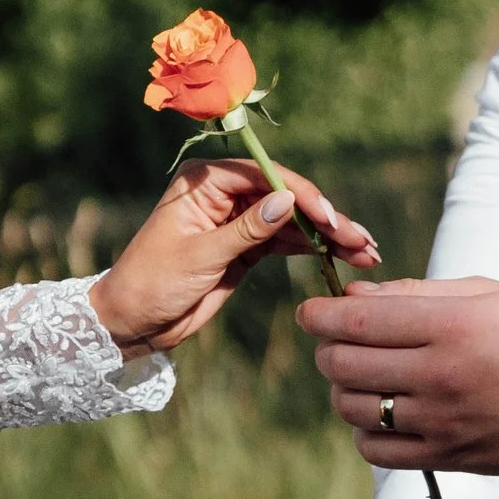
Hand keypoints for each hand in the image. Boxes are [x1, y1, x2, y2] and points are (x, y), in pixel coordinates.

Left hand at [89, 158, 380, 355]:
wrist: (132, 322)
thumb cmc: (153, 283)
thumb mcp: (200, 256)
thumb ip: (247, 230)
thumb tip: (288, 201)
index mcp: (205, 181)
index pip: (265, 177)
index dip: (303, 196)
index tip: (330, 219)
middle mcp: (224, 193)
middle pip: (286, 197)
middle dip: (326, 218)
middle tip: (362, 240)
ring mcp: (237, 220)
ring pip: (292, 221)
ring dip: (328, 236)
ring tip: (366, 252)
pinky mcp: (245, 247)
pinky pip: (286, 242)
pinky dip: (314, 250)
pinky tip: (343, 258)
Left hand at [301, 273, 498, 473]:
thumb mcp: (481, 294)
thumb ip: (412, 294)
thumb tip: (351, 297)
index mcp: (451, 326)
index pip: (359, 321)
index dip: (321, 316)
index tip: (309, 313)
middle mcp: (442, 375)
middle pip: (346, 365)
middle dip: (327, 349)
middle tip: (335, 341)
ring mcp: (444, 421)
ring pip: (354, 409)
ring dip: (342, 390)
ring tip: (358, 377)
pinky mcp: (449, 457)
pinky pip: (376, 450)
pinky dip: (364, 431)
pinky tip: (380, 412)